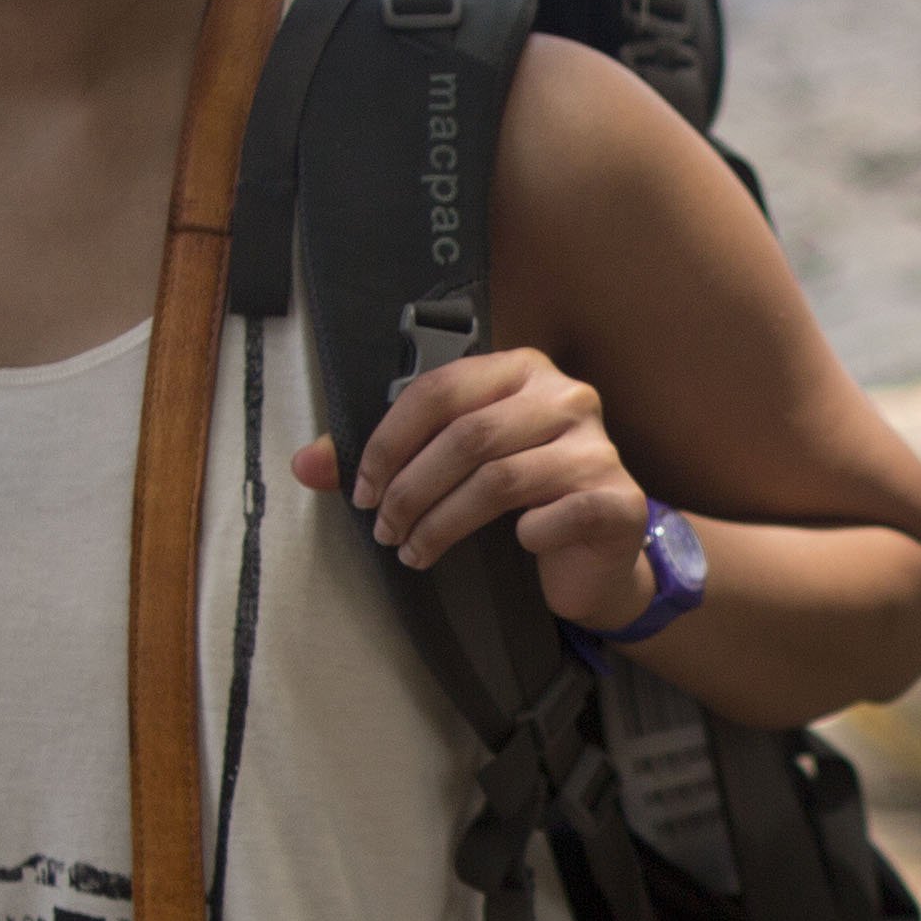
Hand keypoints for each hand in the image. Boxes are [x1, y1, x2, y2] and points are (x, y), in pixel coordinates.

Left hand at [289, 346, 664, 632]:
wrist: (598, 550)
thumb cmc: (522, 497)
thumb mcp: (453, 466)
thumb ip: (386, 459)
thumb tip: (303, 465)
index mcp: (520, 370)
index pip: (440, 390)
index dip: (389, 441)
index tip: (361, 490)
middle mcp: (565, 396)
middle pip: (466, 437)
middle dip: (409, 490)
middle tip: (384, 530)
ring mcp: (597, 445)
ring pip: (500, 480)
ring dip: (443, 523)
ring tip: (415, 551)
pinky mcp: (617, 499)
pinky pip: (554, 515)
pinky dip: (524, 537)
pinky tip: (515, 547)